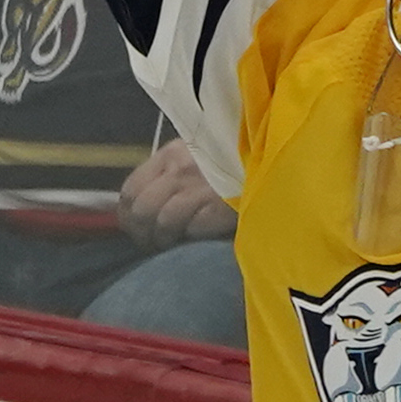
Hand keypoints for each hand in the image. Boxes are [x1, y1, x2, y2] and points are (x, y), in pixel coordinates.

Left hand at [118, 136, 233, 246]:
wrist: (273, 161)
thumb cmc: (233, 162)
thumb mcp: (197, 158)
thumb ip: (171, 176)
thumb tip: (143, 207)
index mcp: (170, 155)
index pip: (130, 189)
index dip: (127, 215)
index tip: (135, 230)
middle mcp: (179, 169)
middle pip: (140, 209)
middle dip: (142, 233)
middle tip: (153, 244)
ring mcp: (198, 188)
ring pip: (162, 222)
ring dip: (165, 241)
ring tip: (173, 246)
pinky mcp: (219, 206)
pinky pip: (191, 229)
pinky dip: (191, 238)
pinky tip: (199, 239)